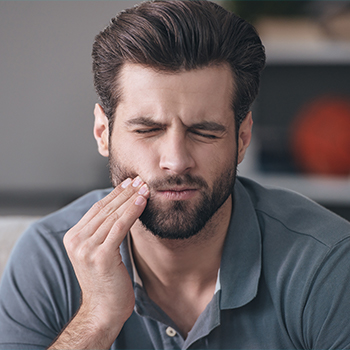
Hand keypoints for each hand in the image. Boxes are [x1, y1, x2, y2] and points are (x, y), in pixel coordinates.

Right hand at [50, 177, 148, 348]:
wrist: (103, 310)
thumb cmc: (106, 281)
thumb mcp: (100, 252)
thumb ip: (103, 232)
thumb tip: (120, 209)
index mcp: (73, 237)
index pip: (97, 209)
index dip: (115, 194)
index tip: (129, 183)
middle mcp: (76, 240)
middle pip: (105, 209)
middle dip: (125, 192)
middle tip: (140, 180)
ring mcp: (86, 248)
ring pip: (113, 215)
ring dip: (131, 199)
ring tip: (144, 187)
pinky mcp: (101, 256)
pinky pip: (119, 227)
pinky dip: (132, 212)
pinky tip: (142, 202)